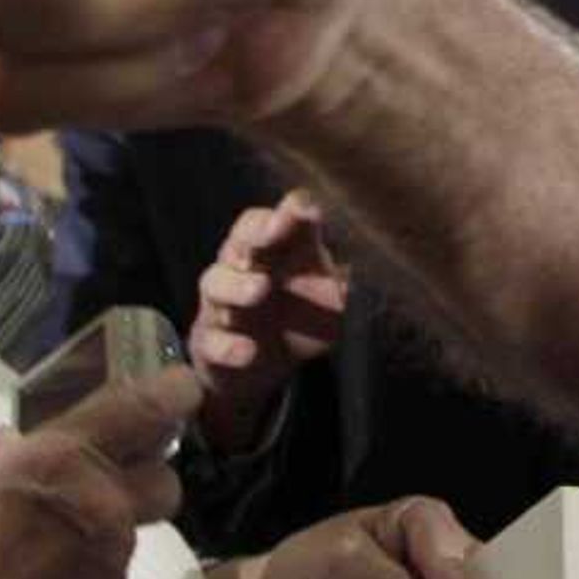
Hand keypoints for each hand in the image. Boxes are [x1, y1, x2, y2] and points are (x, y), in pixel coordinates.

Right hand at [0, 369, 201, 578]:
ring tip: (46, 536)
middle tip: (104, 470)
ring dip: (106, 523)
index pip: (140, 413)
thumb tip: (15, 448)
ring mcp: (105, 572)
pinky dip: (83, 568)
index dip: (170, 393)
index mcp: (55, 466)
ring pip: (132, 532)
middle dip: (143, 470)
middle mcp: (99, 514)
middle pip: (163, 479)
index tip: (181, 387)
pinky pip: (106, 576)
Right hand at [186, 190, 349, 449]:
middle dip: (255, 233)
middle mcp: (242, 270)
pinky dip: (227, 346)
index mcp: (274, 252)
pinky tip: (247, 351)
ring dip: (236, 285)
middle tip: (275, 231)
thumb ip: (343, 279)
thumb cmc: (300, 317)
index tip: (306, 209)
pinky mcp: (210, 343)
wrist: (264, 369)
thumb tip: (368, 268)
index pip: (272, 221)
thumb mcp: (329, 296)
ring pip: (215, 284)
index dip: (288, 212)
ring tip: (259, 290)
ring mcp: (221, 306)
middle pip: (239, 240)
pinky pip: (211, 342)